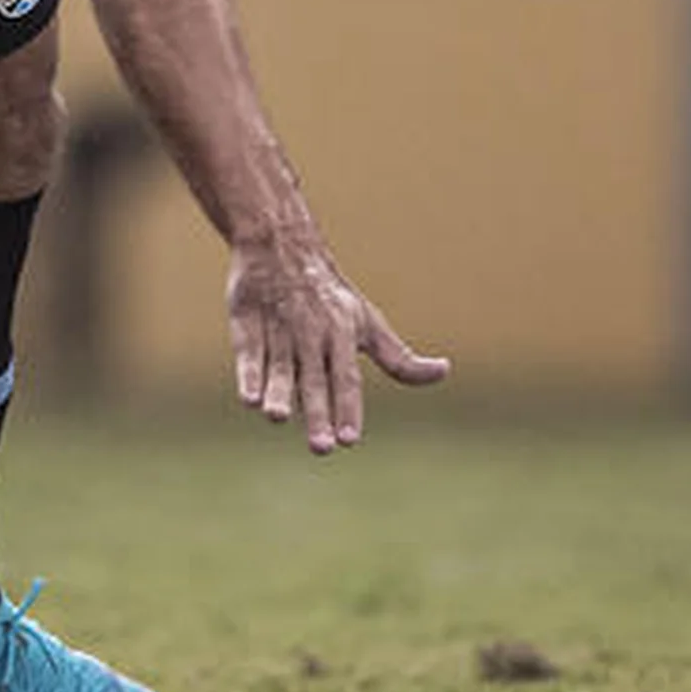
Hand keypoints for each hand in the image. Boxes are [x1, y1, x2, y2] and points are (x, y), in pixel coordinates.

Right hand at [227, 235, 449, 455]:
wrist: (281, 243)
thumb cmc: (331, 296)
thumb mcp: (368, 324)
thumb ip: (400, 359)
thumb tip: (444, 371)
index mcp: (342, 335)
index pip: (347, 378)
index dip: (349, 408)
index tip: (350, 440)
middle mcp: (311, 333)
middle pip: (315, 380)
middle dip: (317, 413)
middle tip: (322, 448)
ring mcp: (278, 328)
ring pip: (280, 367)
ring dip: (279, 393)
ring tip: (276, 417)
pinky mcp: (246, 321)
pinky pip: (248, 352)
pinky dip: (248, 374)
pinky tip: (248, 398)